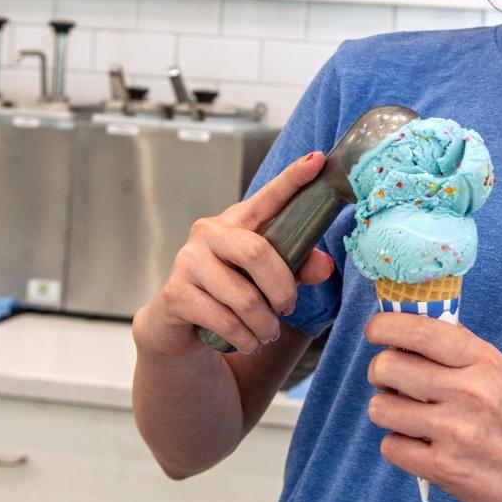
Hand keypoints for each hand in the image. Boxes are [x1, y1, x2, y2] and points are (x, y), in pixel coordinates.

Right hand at [135, 151, 333, 358]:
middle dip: (282, 288)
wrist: (178, 323)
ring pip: (243, 296)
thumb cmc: (229, 290)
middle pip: (257, 253)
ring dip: (264, 324)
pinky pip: (223, 320)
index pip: (269, 196)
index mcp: (237, 221)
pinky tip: (248, 341)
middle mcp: (209, 233)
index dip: (293, 178)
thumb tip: (325, 266)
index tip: (318, 160)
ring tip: (267, 333)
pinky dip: (244, 337)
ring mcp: (188, 261)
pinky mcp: (176, 293)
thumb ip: (298, 268)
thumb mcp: (267, 278)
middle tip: (288, 307)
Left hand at [364, 312, 501, 501]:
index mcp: (483, 361)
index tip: (374, 331)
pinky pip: (390, 446)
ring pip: (381, 407)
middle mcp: (469, 392)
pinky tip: (421, 446)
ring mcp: (455, 432)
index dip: (385, 326)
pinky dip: (399, 446)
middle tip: (390, 380)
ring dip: (386, 411)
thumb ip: (460, 348)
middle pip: (388, 367)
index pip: (420, 330)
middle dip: (379, 372)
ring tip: (408, 416)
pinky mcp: (443, 469)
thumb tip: (411, 323)